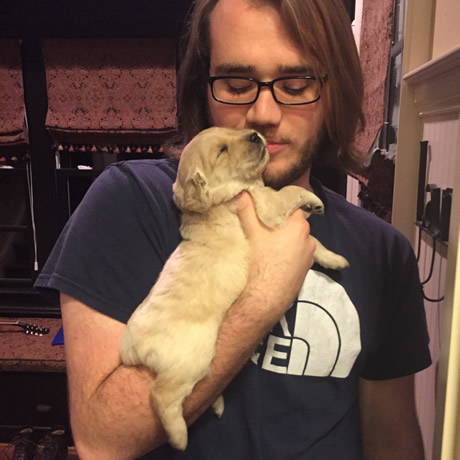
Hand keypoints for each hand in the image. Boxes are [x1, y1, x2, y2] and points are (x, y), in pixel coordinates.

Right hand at [236, 191, 315, 316]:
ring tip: (270, 243)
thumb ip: (248, 211)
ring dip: (287, 239)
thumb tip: (243, 193)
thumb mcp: (253, 233)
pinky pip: (298, 255)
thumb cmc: (262, 262)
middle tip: (267, 225)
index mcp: (299, 226)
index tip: (270, 209)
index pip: (294, 207)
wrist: (267, 297)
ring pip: (298, 240)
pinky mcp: (306, 270)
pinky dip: (290, 253)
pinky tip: (276, 258)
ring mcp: (309, 256)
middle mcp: (309, 239)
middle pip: (296, 223)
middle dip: (283, 223)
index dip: (281, 206)